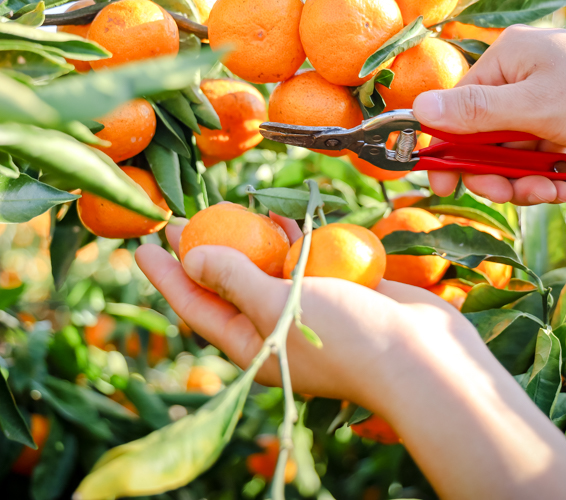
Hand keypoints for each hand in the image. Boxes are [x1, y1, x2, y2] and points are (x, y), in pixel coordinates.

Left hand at [133, 213, 474, 412]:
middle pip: (226, 285)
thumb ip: (233, 277)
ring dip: (246, 241)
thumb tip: (192, 255)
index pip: (196, 307)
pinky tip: (279, 217)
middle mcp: (275, 328)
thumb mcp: (277, 305)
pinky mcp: (339, 289)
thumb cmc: (346, 337)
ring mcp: (309, 308)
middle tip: (176, 219)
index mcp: (253, 345)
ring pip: (266, 269)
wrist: (423, 354)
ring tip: (223, 210)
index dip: (167, 276)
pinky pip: (304, 259)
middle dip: (201, 252)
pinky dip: (290, 239)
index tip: (142, 245)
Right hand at [413, 26, 565, 204]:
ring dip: (526, 178)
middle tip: (516, 195)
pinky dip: (548, 171)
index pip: (454, 110)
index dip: (448, 152)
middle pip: (482, 135)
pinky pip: (539, 151)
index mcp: (504, 59)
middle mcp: (519, 74)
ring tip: (554, 190)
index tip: (445, 187)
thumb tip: (416, 109)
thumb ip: (474, 114)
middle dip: (497, 172)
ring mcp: (544, 95)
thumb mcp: (536, 108)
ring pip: (512, 150)